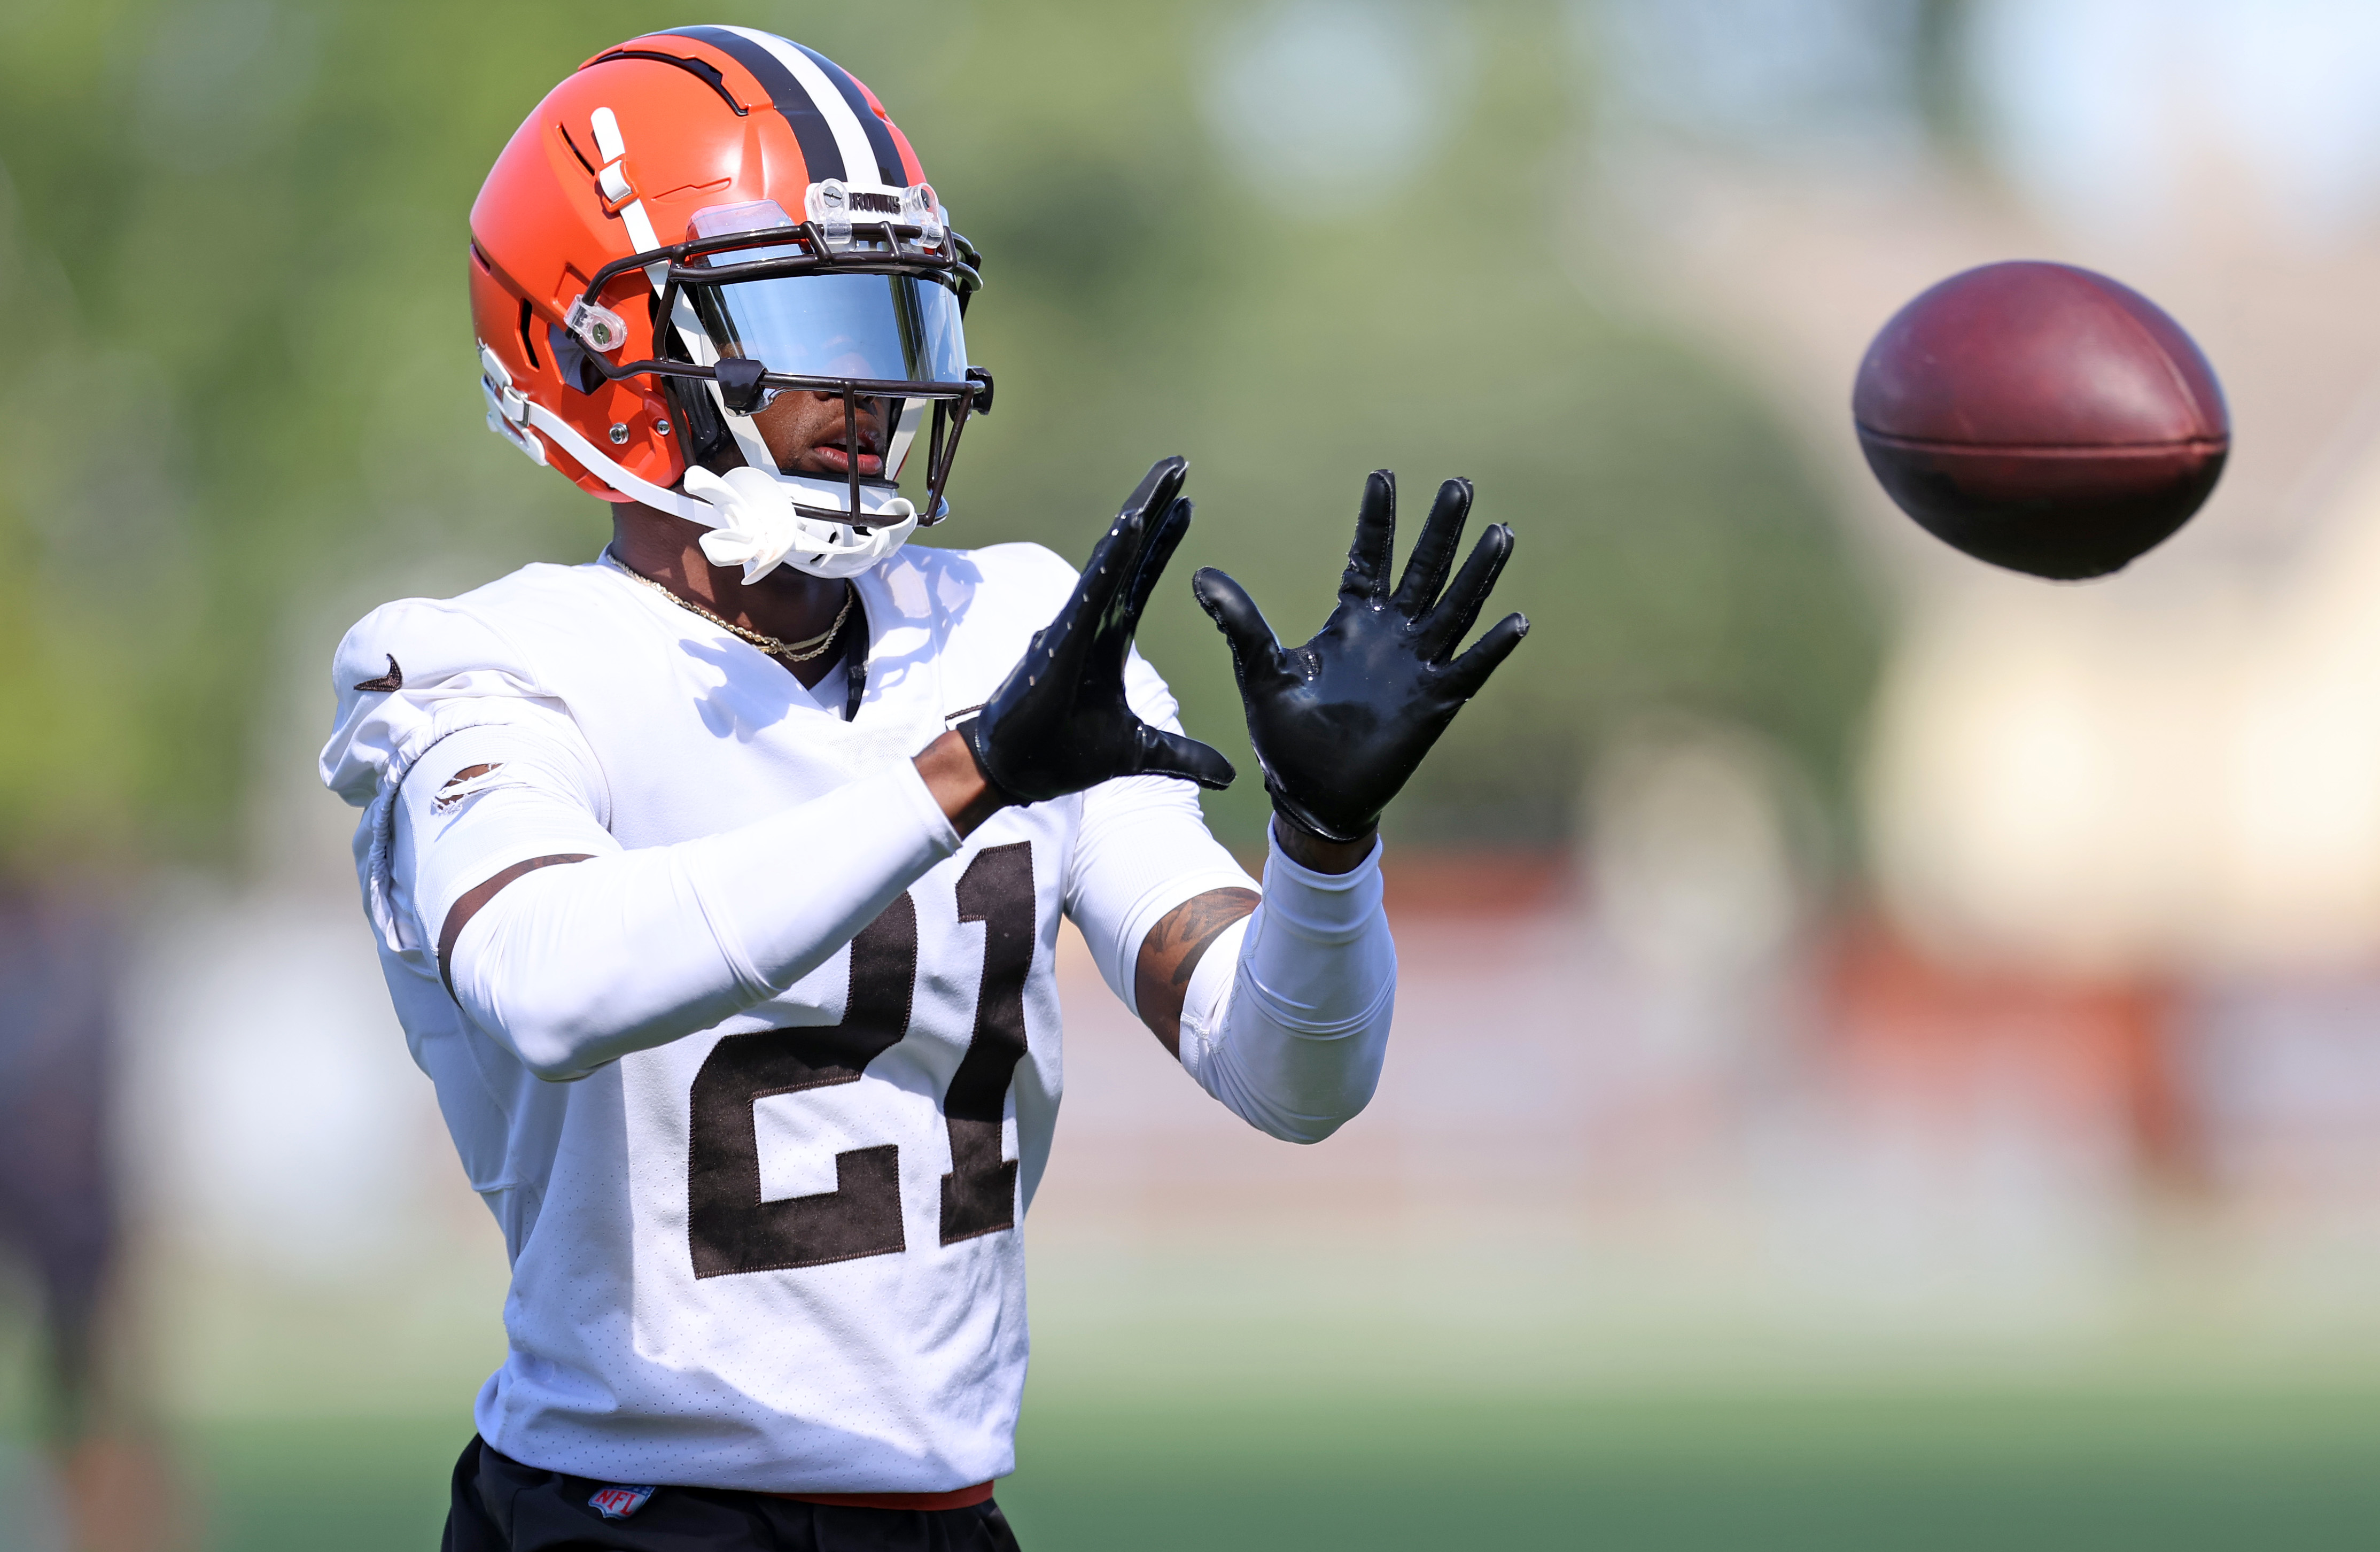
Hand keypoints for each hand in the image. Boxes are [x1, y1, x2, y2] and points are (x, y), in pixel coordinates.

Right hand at [959, 456, 1236, 804]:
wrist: (1015, 774)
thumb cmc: (1061, 755)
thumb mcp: (1138, 752)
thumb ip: (1182, 754)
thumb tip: (1227, 772)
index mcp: (1109, 636)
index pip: (1142, 576)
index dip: (1165, 540)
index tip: (1188, 504)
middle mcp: (1091, 619)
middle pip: (1128, 551)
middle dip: (1154, 507)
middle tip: (1179, 465)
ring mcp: (1074, 624)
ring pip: (1111, 557)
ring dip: (1138, 515)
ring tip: (1164, 478)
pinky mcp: (1062, 639)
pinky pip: (1092, 589)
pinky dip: (1113, 557)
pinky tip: (1133, 525)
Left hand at [1193, 472, 1527, 844]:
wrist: (1311, 795)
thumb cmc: (1285, 736)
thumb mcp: (1259, 671)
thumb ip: (1241, 623)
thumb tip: (1200, 576)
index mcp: (1350, 621)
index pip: (1368, 558)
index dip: (1377, 520)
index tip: (1383, 475)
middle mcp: (1390, 635)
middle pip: (1423, 569)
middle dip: (1441, 529)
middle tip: (1458, 484)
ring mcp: (1416, 665)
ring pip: (1455, 607)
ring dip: (1477, 572)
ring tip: (1500, 531)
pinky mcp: (1434, 703)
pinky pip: (1469, 669)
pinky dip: (1492, 647)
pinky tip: (1516, 620)